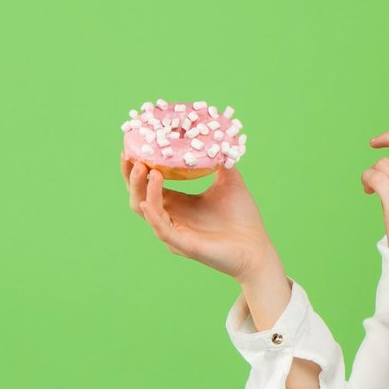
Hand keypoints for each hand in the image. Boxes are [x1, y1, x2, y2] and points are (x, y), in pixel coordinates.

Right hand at [122, 157, 279, 281]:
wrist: (257, 248)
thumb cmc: (243, 219)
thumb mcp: (231, 184)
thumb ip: (222, 163)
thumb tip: (217, 140)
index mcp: (179, 204)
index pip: (149, 185)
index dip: (138, 169)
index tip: (133, 148)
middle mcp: (172, 218)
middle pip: (139, 196)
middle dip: (132, 177)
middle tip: (131, 156)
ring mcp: (174, 232)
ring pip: (145, 210)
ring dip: (142, 189)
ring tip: (145, 169)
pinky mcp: (182, 245)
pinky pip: (161, 229)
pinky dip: (153, 214)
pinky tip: (149, 201)